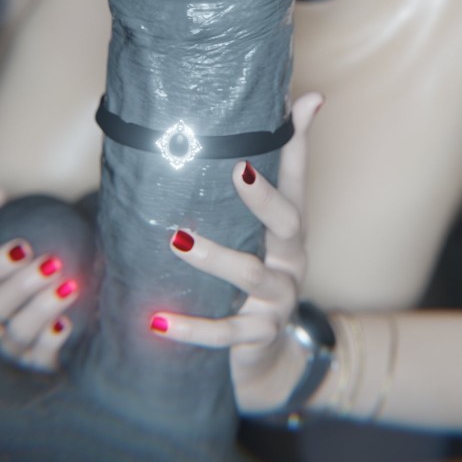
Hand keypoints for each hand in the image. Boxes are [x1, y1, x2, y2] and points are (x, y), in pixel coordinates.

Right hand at [0, 186, 80, 370]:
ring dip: (40, 310)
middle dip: (21, 286)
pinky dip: (49, 342)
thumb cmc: (48, 242)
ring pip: (14, 335)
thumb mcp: (25, 221)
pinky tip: (67, 322)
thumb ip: (0, 210)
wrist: (86, 272)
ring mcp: (11, 345)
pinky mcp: (38, 363)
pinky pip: (38, 359)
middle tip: (54, 263)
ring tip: (69, 286)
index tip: (23, 246)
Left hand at [150, 93, 326, 414]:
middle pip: (288, 223)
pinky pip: (225, 333)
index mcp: (290, 231)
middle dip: (262, 199)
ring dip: (214, 257)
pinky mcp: (257, 336)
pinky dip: (191, 328)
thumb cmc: (254, 280)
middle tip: (234, 170)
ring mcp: (278, 300)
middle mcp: (291, 261)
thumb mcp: (255, 236)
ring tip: (175, 239)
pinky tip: (156, 320)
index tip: (305, 102)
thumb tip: (286, 109)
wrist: (266, 359)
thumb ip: (253, 185)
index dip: (300, 143)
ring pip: (250, 276)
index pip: (298, 180)